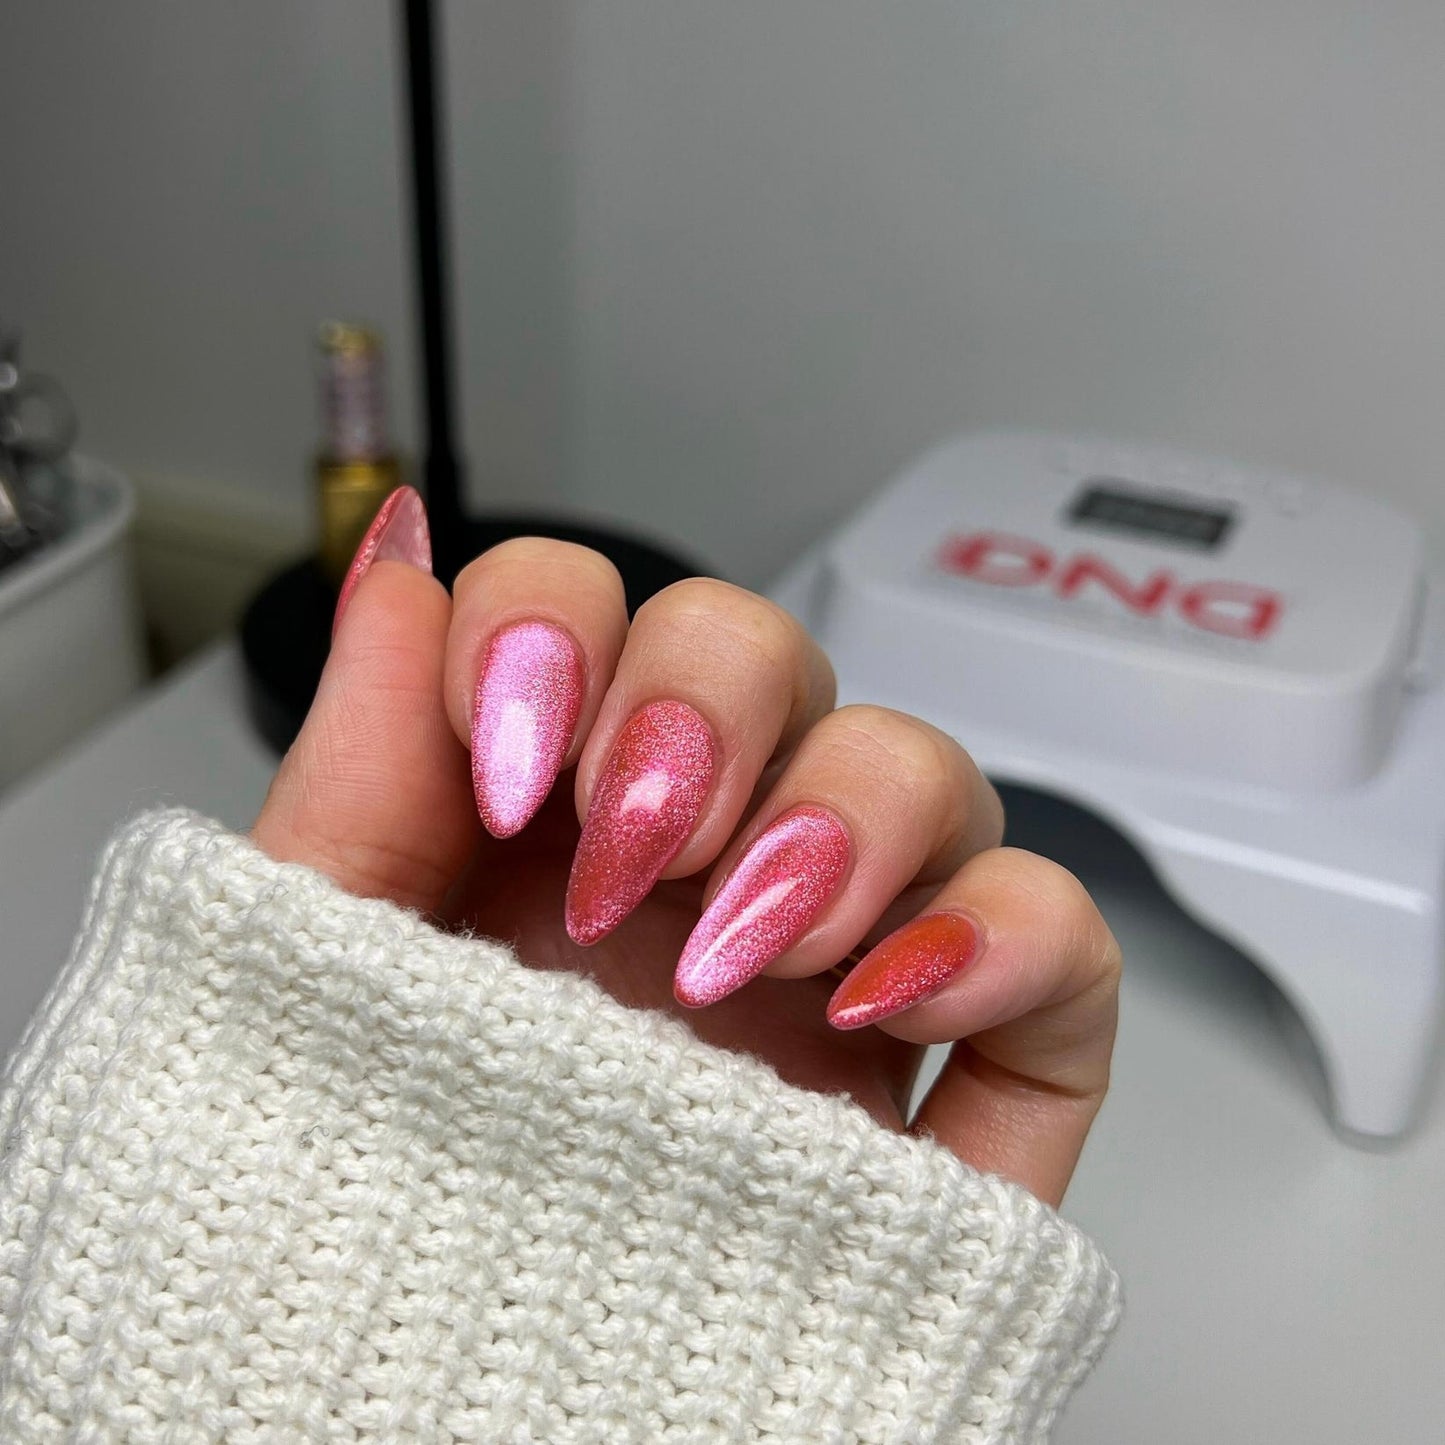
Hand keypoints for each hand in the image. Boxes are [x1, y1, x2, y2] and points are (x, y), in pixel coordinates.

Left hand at [254, 493, 1119, 1206]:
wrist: (460, 1429)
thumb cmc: (378, 1227)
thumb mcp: (328, 977)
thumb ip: (358, 763)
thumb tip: (393, 559)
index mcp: (548, 825)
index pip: (586, 613)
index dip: (557, 630)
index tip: (509, 766)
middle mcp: (700, 865)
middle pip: (764, 655)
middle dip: (704, 706)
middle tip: (633, 852)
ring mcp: (842, 955)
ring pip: (918, 764)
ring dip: (847, 812)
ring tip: (745, 953)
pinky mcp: (961, 1067)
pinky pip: (1061, 938)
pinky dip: (1006, 929)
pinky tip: (890, 996)